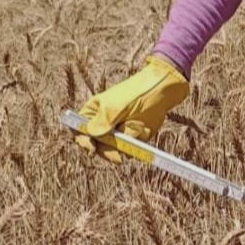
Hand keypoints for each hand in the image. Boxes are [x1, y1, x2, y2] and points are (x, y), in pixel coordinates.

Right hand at [74, 55, 189, 163]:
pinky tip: (145, 127)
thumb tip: (90, 135)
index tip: (92, 149)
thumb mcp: (115, 106)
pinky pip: (134, 148)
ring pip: (117, 149)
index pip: (79, 131)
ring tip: (137, 125)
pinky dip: (140, 140)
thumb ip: (102, 121)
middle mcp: (105, 123)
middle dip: (110, 150)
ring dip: (128, 142)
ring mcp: (120, 131)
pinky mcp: (135, 137)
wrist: (164, 88)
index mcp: (93, 112)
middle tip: (119, 156)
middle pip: (98, 147)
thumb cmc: (137, 92)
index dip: (84, 142)